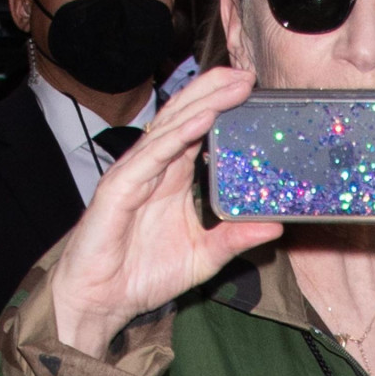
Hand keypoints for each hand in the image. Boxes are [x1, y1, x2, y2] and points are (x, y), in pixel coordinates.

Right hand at [51, 67, 283, 357]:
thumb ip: (234, 238)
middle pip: (185, 115)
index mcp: (174, 176)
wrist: (100, 302)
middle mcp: (155, 167)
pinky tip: (203, 119)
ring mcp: (136, 173)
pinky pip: (153, 155)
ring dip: (204, 103)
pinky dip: (179, 135)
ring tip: (234, 86)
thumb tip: (275, 226)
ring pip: (172, 127)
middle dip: (215, 90)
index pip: (199, 127)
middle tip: (248, 74)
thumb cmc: (143, 275)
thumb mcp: (203, 255)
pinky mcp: (120, 187)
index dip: (222, 104)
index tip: (253, 89)